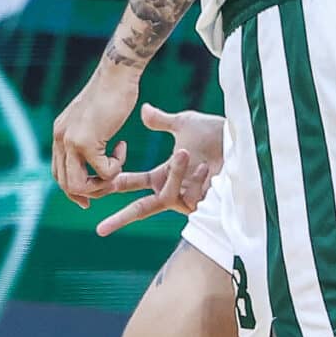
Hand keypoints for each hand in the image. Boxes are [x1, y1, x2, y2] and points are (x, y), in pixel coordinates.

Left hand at [51, 61, 140, 205]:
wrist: (117, 75)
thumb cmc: (111, 93)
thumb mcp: (92, 119)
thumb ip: (86, 136)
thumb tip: (90, 157)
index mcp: (60, 135)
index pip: (58, 174)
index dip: (75, 190)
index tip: (91, 196)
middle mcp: (60, 139)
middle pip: (66, 184)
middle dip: (90, 191)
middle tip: (111, 183)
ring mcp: (71, 141)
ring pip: (80, 184)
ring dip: (104, 182)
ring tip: (117, 165)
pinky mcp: (86, 141)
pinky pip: (104, 171)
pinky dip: (117, 165)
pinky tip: (122, 146)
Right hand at [94, 104, 225, 236]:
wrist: (241, 141)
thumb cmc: (215, 134)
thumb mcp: (185, 124)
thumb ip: (162, 121)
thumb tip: (144, 109)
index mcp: (162, 174)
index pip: (131, 185)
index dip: (112, 190)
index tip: (94, 202)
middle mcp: (172, 190)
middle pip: (143, 207)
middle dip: (122, 217)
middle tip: (101, 228)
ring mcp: (188, 200)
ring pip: (167, 195)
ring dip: (176, 174)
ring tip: (187, 153)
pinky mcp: (204, 206)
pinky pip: (190, 198)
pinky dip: (196, 181)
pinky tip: (207, 169)